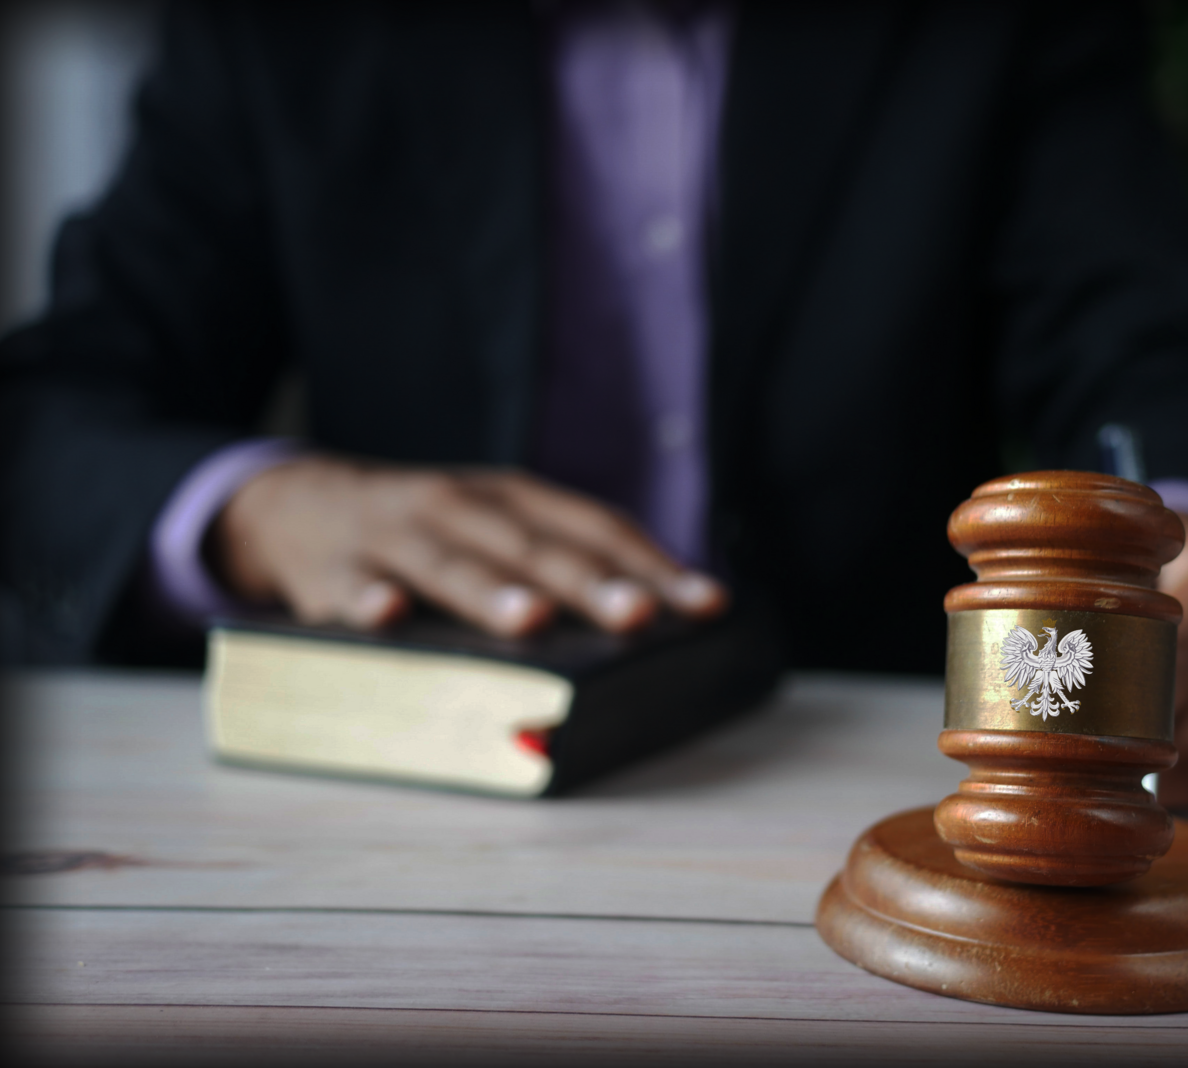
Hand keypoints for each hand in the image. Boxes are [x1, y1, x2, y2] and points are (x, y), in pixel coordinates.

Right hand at [209, 455, 726, 636]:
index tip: (708, 603)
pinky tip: (385, 617)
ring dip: (491, 592)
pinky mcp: (329, 570)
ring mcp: (393, 535)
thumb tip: (651, 619)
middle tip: (639, 615)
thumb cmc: (424, 535)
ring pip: (447, 565)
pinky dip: (365, 600)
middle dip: (588, 583)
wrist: (293, 505)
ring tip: (533, 622)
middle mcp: (460, 506)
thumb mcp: (493, 533)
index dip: (651, 563)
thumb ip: (558, 566)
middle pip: (532, 547)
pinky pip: (347, 588)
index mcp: (511, 499)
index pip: (594, 526)